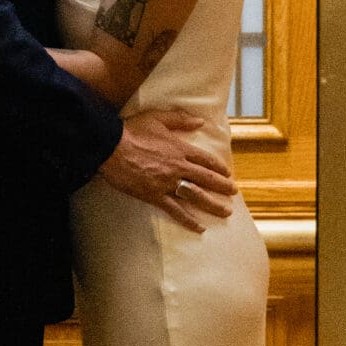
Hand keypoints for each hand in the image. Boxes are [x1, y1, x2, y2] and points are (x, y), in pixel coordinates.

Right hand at [100, 109, 236, 231]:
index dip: (218, 167)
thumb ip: (180, 119)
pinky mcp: (155, 196)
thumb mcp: (158, 118)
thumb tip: (200, 122)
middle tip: (234, 193)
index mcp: (180, 149)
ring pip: (196, 196)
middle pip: (206, 179)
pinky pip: (175, 210)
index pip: (206, 160)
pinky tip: (199, 228)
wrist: (111, 147)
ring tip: (226, 212)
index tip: (227, 173)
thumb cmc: (132, 131)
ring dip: (213, 205)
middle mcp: (178, 167)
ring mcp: (167, 183)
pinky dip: (188, 220)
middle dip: (223, 187)